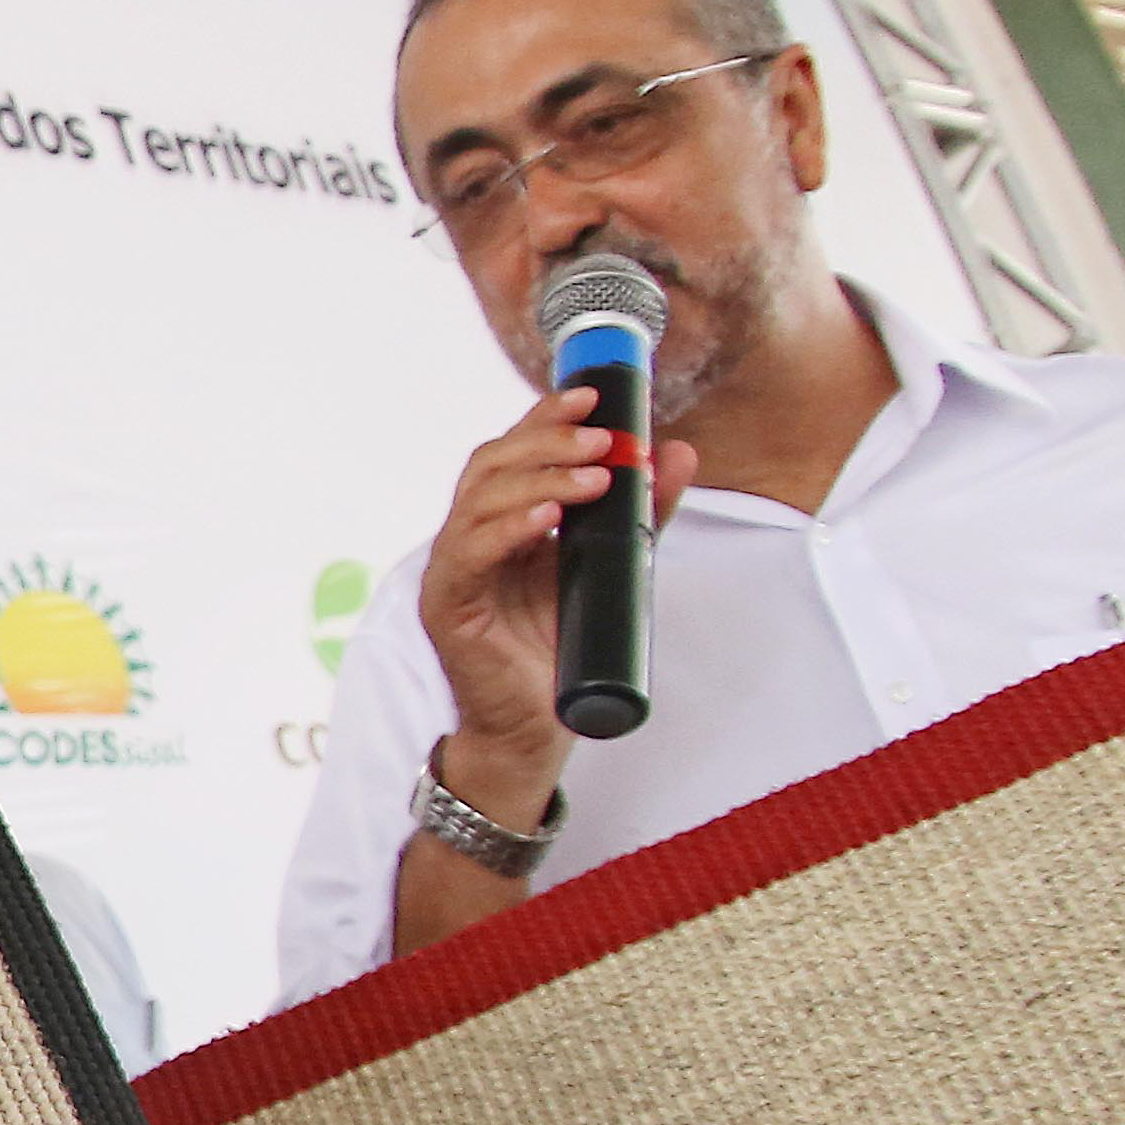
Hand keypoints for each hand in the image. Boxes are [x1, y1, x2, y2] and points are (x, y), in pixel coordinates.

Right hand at [412, 381, 696, 815]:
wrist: (537, 730)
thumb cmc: (564, 651)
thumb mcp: (614, 569)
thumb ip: (641, 513)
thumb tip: (676, 451)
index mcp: (502, 521)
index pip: (512, 451)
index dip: (544, 417)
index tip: (591, 395)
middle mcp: (469, 537)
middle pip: (490, 464)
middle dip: (547, 442)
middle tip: (604, 439)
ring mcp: (453, 570)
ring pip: (478, 500)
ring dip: (539, 480)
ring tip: (595, 479)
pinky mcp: (447, 607)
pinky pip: (469, 555)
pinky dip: (507, 530)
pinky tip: (546, 520)